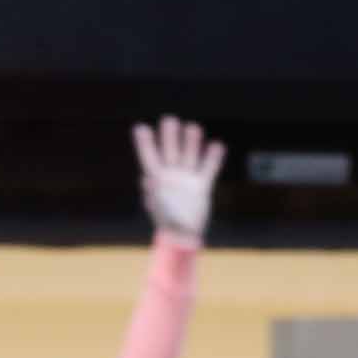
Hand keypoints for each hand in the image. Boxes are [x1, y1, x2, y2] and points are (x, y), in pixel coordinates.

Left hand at [131, 116, 224, 237]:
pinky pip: (209, 169)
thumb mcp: (158, 212)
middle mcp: (171, 175)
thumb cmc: (167, 227)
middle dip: (169, 136)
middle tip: (169, 120)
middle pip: (170, 151)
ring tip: (193, 127)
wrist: (183, 238)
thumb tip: (147, 180)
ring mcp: (187, 178)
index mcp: (155, 179)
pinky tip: (217, 145)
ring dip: (191, 142)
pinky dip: (213, 158)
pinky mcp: (202, 186)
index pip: (149, 157)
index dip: (144, 143)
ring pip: (189, 156)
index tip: (140, 128)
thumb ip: (153, 196)